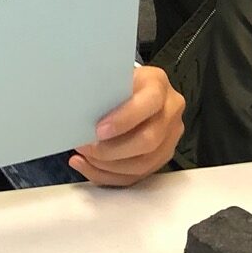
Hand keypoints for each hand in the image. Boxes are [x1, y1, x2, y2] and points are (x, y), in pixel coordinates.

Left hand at [70, 65, 183, 186]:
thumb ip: (106, 91)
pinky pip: (136, 176)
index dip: (124, 119)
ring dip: (109, 166)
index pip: (149, 102)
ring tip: (86, 157)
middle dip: (112, 150)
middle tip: (87, 147)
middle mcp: (170, 112)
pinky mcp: (161, 158)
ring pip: (143, 164)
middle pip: (148, 140)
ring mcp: (170, 137)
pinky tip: (90, 166)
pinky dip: (109, 175)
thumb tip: (81, 109)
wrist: (138, 91)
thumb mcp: (115, 76)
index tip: (99, 130)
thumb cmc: (122, 83)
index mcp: (158, 85)